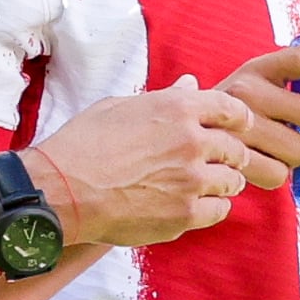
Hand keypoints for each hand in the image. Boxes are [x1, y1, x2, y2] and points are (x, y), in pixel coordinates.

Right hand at [31, 78, 276, 247]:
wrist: (60, 190)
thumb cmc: (82, 145)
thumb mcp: (119, 107)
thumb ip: (164, 98)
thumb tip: (191, 84)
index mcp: (177, 108)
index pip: (233, 109)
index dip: (238, 119)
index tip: (236, 128)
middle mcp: (191, 142)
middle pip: (236, 148)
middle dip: (230, 155)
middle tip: (219, 162)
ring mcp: (191, 180)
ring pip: (232, 181)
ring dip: (223, 182)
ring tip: (203, 185)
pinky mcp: (185, 214)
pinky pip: (219, 211)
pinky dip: (211, 208)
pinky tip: (193, 205)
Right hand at [213, 45, 299, 173]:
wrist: (175, 134)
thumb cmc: (233, 114)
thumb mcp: (257, 87)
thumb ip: (294, 90)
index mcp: (261, 66)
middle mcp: (248, 88)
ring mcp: (239, 123)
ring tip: (277, 149)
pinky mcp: (232, 155)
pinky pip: (278, 175)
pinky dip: (278, 176)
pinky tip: (262, 164)